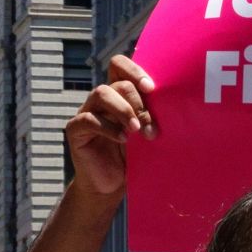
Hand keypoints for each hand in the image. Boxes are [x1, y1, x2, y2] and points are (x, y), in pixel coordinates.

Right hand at [66, 54, 157, 197]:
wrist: (111, 186)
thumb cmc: (134, 159)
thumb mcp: (146, 135)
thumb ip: (153, 118)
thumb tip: (176, 107)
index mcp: (119, 95)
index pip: (120, 66)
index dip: (135, 71)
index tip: (152, 89)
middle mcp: (102, 100)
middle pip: (117, 83)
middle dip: (138, 103)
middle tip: (150, 127)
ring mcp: (87, 112)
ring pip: (101, 93)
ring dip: (123, 110)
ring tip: (136, 131)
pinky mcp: (76, 129)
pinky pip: (89, 119)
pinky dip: (108, 128)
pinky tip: (123, 140)